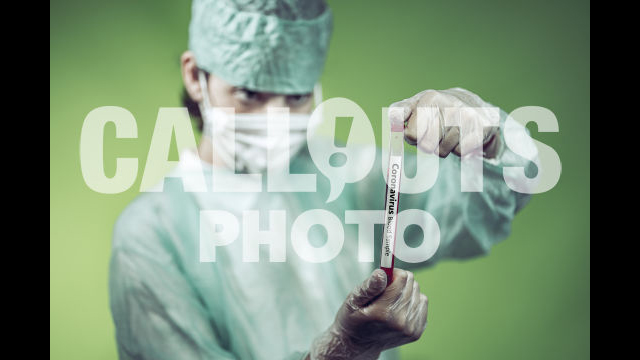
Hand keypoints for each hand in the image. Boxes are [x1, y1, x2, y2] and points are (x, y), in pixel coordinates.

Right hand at [309, 268, 427, 359]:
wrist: (358, 344)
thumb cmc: (354, 318)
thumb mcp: (354, 300)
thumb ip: (369, 286)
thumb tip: (382, 273)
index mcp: (383, 312)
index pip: (402, 278)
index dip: (393, 273)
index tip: (385, 277)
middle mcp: (400, 322)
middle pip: (411, 284)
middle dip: (399, 281)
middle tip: (386, 291)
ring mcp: (410, 329)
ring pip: (418, 292)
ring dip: (406, 292)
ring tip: (391, 300)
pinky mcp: (416, 332)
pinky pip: (422, 303)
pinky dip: (412, 301)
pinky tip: (399, 308)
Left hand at [389, 87, 501, 158]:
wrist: (474, 107)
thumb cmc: (437, 109)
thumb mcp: (416, 104)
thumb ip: (399, 111)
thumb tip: (393, 122)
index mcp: (429, 98)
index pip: (410, 133)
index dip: (410, 138)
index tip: (414, 132)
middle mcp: (449, 104)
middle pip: (425, 146)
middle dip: (426, 145)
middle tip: (433, 135)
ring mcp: (466, 116)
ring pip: (442, 151)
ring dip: (443, 148)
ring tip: (449, 134)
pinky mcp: (480, 128)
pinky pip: (459, 153)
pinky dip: (458, 150)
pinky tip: (462, 137)